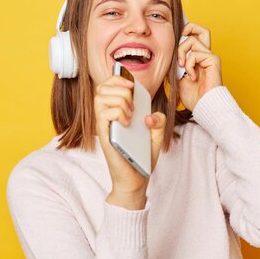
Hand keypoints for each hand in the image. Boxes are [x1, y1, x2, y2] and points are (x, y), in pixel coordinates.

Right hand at [94, 75, 166, 209]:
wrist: (137, 179)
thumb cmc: (142, 157)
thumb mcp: (157, 136)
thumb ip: (159, 121)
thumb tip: (149, 116)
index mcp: (117, 112)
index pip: (108, 86)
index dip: (117, 79)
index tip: (132, 85)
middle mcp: (108, 117)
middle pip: (102, 88)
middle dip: (120, 88)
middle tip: (133, 104)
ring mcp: (105, 126)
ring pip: (100, 98)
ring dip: (119, 100)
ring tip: (130, 114)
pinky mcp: (105, 136)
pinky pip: (103, 114)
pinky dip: (117, 112)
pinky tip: (127, 122)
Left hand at [177, 22, 222, 110]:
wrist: (202, 106)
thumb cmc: (192, 96)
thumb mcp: (177, 77)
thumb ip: (175, 64)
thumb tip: (167, 53)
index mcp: (197, 57)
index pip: (193, 36)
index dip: (183, 33)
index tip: (173, 42)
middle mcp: (205, 54)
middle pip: (200, 29)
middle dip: (187, 29)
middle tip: (178, 42)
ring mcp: (210, 56)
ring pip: (192, 40)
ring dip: (181, 52)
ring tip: (181, 67)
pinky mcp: (213, 60)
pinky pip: (195, 54)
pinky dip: (189, 64)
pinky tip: (191, 76)